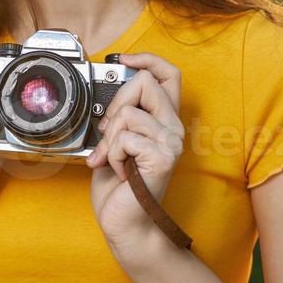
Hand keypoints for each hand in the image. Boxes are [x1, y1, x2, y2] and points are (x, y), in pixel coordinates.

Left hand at [86, 52, 184, 249]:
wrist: (126, 224)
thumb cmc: (119, 188)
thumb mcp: (117, 143)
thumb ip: (121, 118)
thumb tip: (109, 97)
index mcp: (163, 121)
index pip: (169, 74)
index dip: (148, 58)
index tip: (125, 59)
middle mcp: (173, 128)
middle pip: (144, 82)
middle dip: (115, 104)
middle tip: (109, 133)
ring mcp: (171, 142)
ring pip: (128, 112)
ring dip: (109, 139)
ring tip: (113, 160)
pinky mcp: (162, 157)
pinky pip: (124, 138)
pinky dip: (112, 156)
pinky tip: (119, 171)